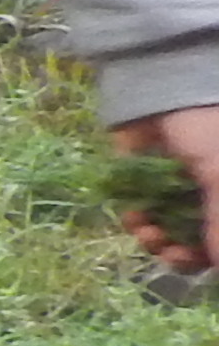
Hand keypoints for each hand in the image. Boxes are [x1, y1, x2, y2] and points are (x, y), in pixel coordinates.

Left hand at [108, 105, 218, 271]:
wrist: (162, 85)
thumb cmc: (207, 127)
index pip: (218, 237)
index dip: (210, 255)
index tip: (197, 260)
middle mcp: (208, 192)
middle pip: (197, 241)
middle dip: (182, 254)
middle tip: (168, 253)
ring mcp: (176, 187)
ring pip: (167, 232)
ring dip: (156, 241)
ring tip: (147, 232)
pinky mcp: (143, 180)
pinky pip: (140, 212)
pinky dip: (136, 222)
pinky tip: (134, 218)